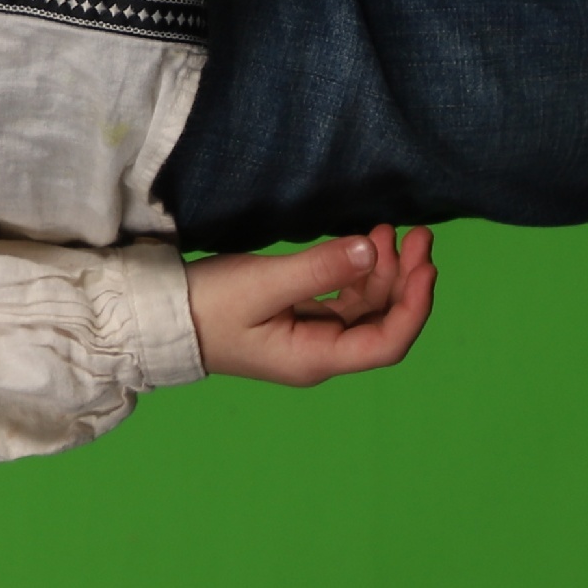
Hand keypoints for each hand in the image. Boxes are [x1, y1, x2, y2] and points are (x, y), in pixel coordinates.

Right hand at [185, 225, 438, 384]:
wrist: (160, 319)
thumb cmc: (207, 306)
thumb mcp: (263, 284)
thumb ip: (320, 268)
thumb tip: (371, 251)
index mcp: (316, 357)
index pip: (387, 342)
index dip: (415, 306)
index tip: (427, 266)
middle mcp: (320, 353)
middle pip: (382, 322)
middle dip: (405, 279)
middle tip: (418, 234)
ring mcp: (309, 337)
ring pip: (364, 308)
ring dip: (382, 272)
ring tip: (386, 230)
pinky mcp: (296, 319)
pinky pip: (342, 299)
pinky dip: (357, 273)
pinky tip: (360, 246)